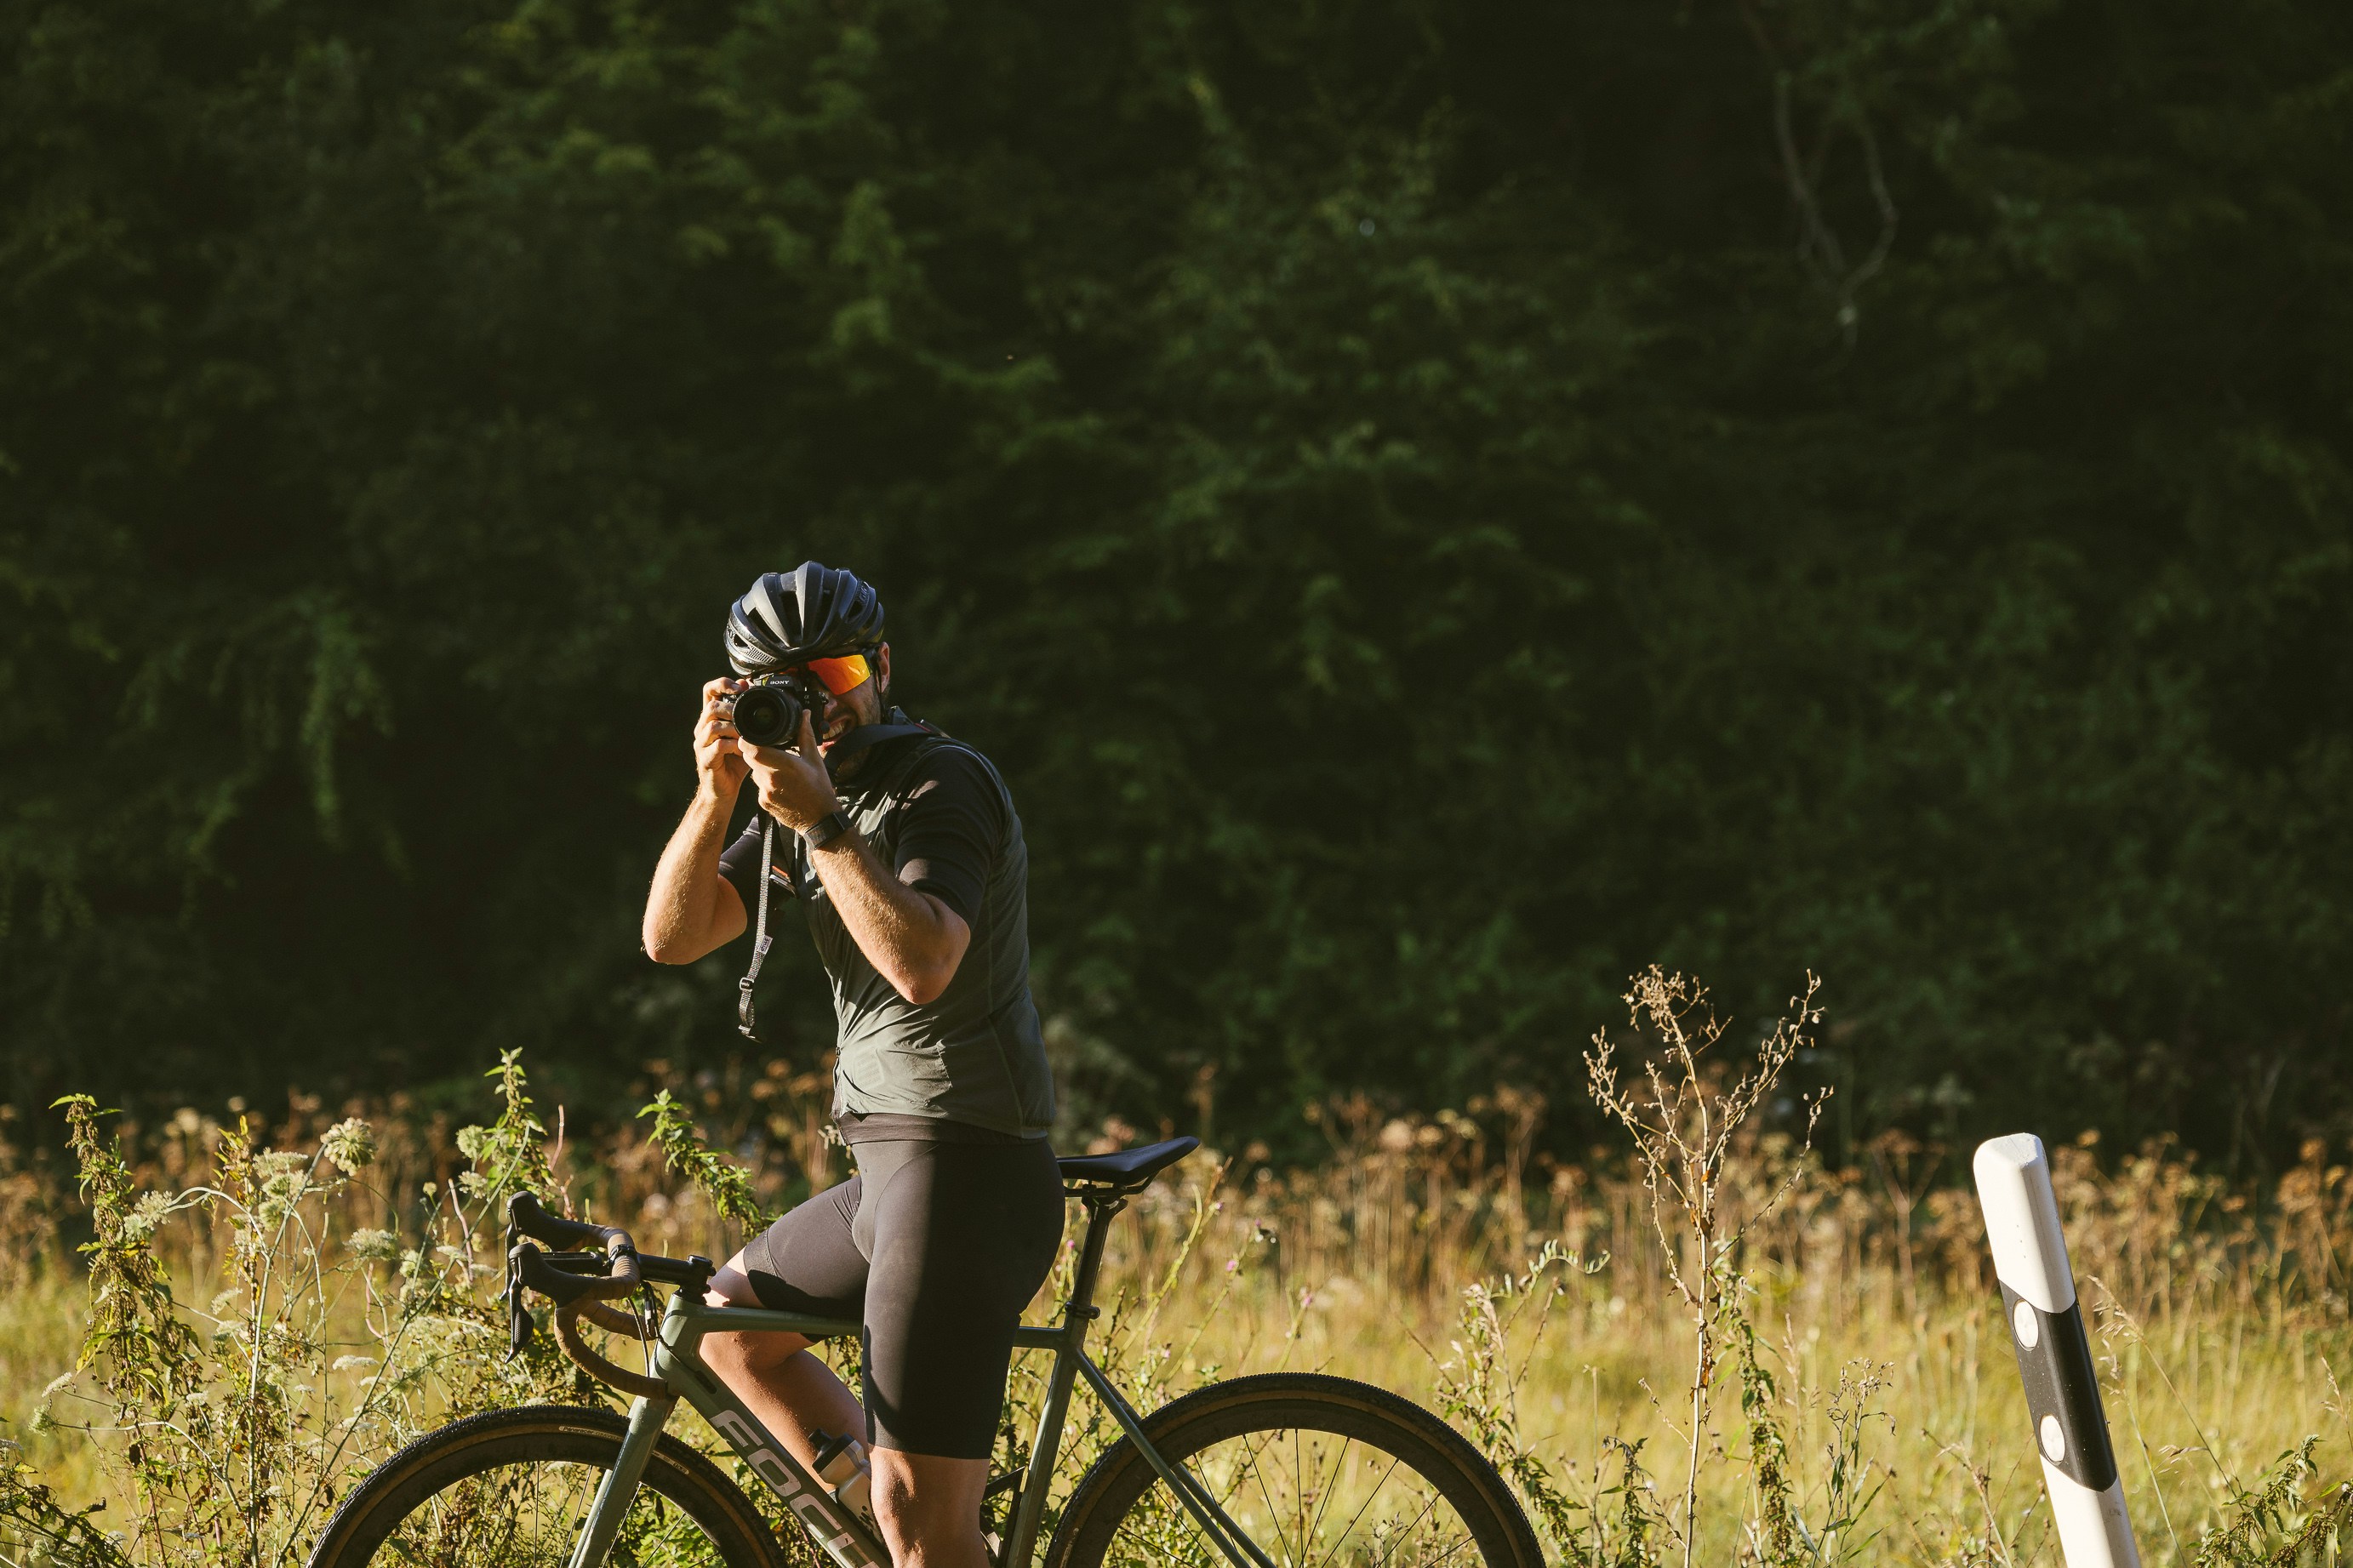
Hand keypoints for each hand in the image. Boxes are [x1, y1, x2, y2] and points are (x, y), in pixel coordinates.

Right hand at [695, 678, 750, 795]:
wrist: (724, 790)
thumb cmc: (735, 761)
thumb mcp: (745, 735)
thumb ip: (748, 714)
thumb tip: (753, 688)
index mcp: (711, 719)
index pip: (709, 691)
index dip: (722, 683)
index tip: (740, 687)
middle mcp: (702, 729)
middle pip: (711, 707)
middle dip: (732, 708)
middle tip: (746, 716)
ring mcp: (701, 745)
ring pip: (712, 726)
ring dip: (734, 728)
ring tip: (746, 735)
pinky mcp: (706, 760)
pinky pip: (717, 747)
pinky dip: (733, 745)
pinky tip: (743, 749)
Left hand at [741, 710, 839, 832]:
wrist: (819, 819)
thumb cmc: (819, 789)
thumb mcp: (815, 759)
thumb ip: (805, 735)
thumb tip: (805, 715)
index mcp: (784, 765)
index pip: (751, 748)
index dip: (747, 740)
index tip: (752, 735)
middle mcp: (771, 779)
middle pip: (750, 757)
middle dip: (755, 750)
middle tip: (768, 748)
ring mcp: (765, 792)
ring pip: (754, 771)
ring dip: (761, 766)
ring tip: (779, 768)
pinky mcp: (762, 802)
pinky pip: (758, 785)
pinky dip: (765, 781)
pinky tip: (780, 784)